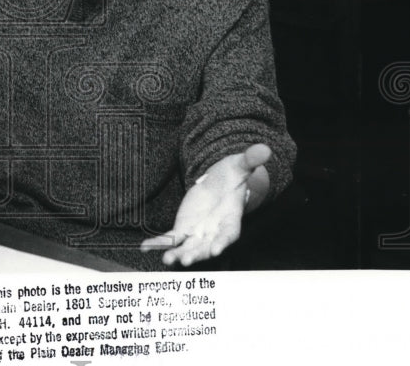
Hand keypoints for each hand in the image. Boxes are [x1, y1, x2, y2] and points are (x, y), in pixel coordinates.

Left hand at [140, 144, 271, 266]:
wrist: (218, 183)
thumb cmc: (232, 176)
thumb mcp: (240, 165)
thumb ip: (250, 160)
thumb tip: (265, 149)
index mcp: (231, 219)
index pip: (229, 234)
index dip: (223, 242)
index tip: (216, 250)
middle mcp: (214, 231)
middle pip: (206, 246)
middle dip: (197, 254)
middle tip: (186, 261)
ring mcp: (198, 232)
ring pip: (188, 246)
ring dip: (177, 253)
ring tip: (167, 260)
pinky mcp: (184, 228)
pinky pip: (171, 238)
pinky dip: (159, 243)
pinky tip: (145, 247)